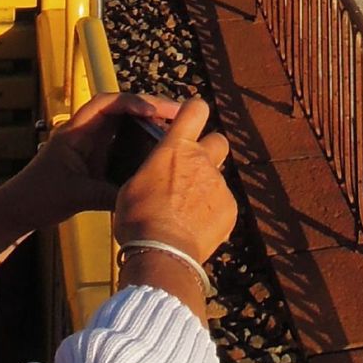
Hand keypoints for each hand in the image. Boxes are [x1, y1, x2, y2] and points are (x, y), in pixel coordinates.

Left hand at [0, 91, 183, 231]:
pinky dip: (141, 142)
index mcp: (75, 131)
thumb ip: (108, 194)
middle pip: (121, 109)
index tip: (154, 111)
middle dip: (149, 108)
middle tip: (178, 113)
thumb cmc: (37, 198)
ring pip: (124, 125)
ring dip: (148, 123)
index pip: (107, 104)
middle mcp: (85, 132)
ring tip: (176, 126)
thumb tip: (143, 195)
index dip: (133, 103)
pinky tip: (159, 150)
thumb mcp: (76, 196)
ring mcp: (90, 145)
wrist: (16, 212)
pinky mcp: (94, 159)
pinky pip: (122, 144)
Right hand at [112, 96, 235, 264]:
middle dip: (209, 150)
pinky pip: (224, 203)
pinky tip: (196, 227)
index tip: (189, 120)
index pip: (196, 109)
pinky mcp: (230, 208)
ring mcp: (219, 184)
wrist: (162, 252)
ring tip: (188, 210)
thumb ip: (153, 171)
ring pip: (218, 177)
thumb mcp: (132, 187)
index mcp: (175, 148)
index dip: (194, 111)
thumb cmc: (138, 218)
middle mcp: (202, 160)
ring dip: (207, 187)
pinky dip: (213, 212)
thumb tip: (156, 176)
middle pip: (218, 140)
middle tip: (192, 170)